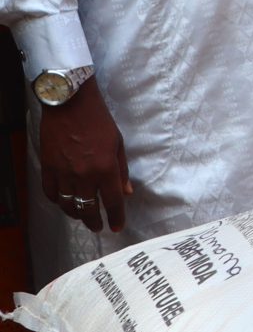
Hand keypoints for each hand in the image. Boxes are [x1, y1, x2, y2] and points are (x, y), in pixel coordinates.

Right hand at [38, 79, 128, 234]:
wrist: (70, 105)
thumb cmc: (98, 121)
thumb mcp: (118, 144)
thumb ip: (121, 170)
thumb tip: (126, 192)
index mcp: (106, 169)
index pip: (112, 202)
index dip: (116, 217)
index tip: (117, 226)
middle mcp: (84, 175)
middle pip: (88, 208)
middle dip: (94, 221)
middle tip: (98, 226)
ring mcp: (63, 172)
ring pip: (67, 204)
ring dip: (76, 214)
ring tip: (83, 216)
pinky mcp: (48, 167)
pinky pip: (51, 192)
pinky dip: (57, 201)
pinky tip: (64, 202)